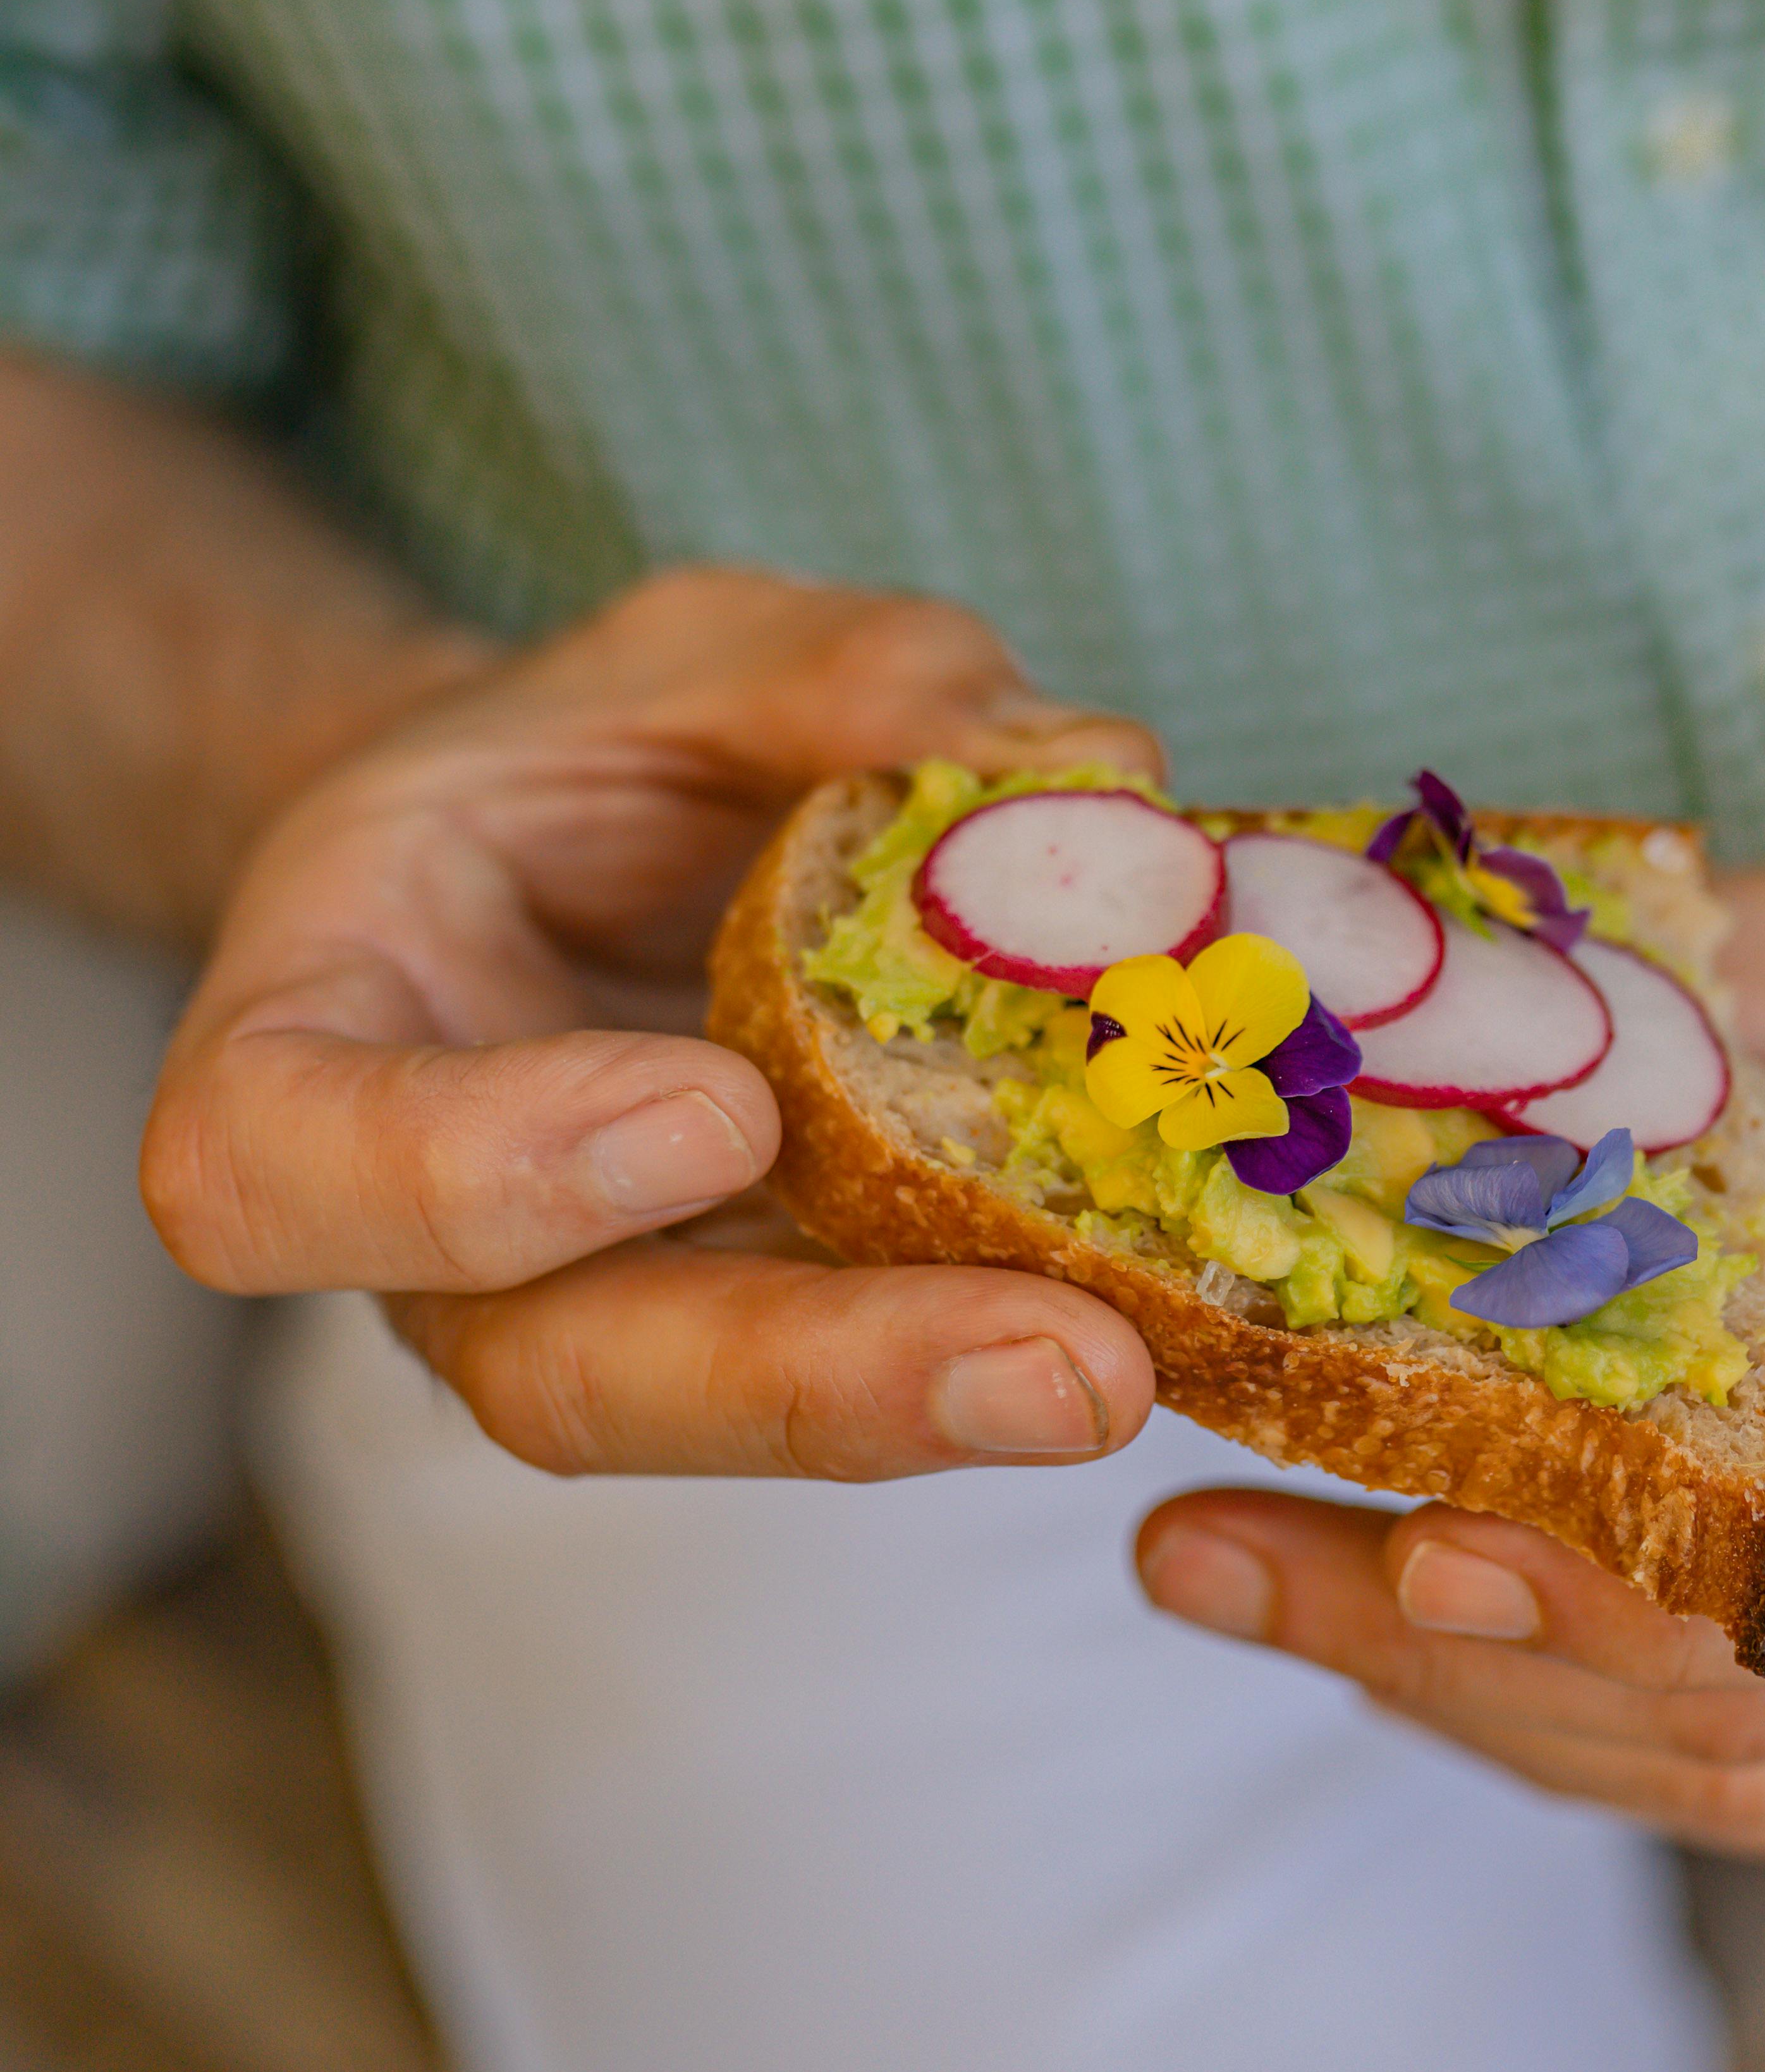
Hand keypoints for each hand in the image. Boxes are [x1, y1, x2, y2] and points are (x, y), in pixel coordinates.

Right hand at [143, 569, 1161, 1478]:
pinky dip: (1017, 1327)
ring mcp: (607, 1316)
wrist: (581, 866)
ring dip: (937, 1401)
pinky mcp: (766, 1333)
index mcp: (305, 1046)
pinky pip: (867, 1370)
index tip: (718, 1109)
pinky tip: (1174, 1303)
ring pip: (730, 1416)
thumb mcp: (674, 655)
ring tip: (1131, 1368)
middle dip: (812, 1382)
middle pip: (560, 1377)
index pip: (283, 1169)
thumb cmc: (580, 760)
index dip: (485, 1171)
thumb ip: (841, 679)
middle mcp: (434, 1245)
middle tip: (1058, 1363)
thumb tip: (1091, 771)